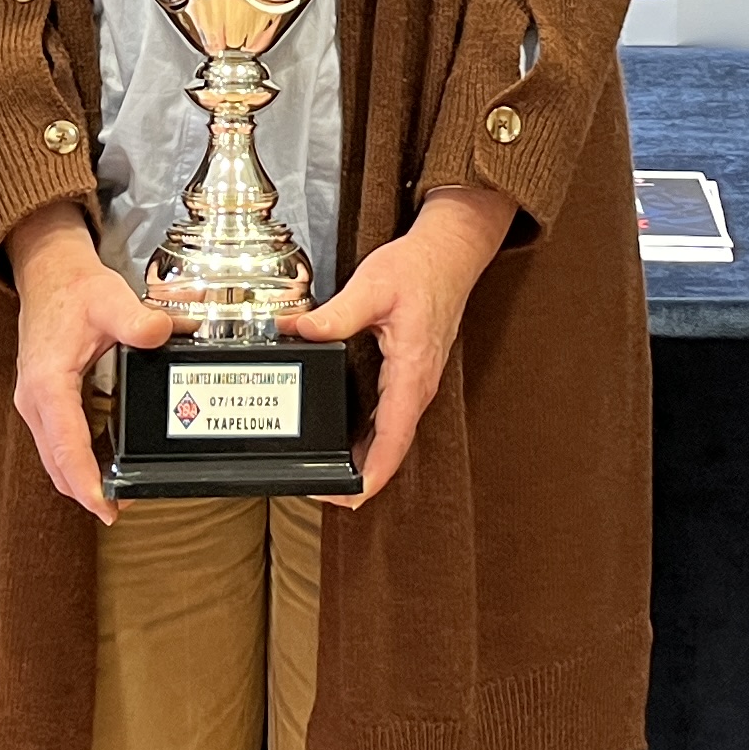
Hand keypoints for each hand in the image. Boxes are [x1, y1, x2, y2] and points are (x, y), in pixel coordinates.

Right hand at [3, 205, 171, 522]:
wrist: (47, 273)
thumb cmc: (73, 289)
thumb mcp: (109, 298)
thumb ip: (137, 319)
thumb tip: (163, 333)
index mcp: (48, 382)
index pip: (66, 445)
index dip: (86, 482)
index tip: (105, 508)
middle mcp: (34, 399)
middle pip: (56, 464)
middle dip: (85, 492)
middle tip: (120, 511)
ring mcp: (35, 403)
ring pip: (54, 458)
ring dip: (79, 480)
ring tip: (115, 496)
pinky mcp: (43, 401)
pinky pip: (57, 443)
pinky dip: (75, 461)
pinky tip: (101, 467)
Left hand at [289, 185, 509, 503]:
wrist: (450, 253)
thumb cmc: (420, 269)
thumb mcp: (373, 286)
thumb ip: (336, 314)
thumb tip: (298, 331)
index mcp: (411, 372)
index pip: (394, 437)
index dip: (373, 473)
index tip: (350, 495)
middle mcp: (418, 386)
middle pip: (392, 447)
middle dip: (362, 477)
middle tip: (324, 492)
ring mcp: (416, 383)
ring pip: (393, 436)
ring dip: (367, 461)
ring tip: (332, 478)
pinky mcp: (411, 375)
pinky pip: (393, 418)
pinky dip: (373, 439)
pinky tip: (350, 444)